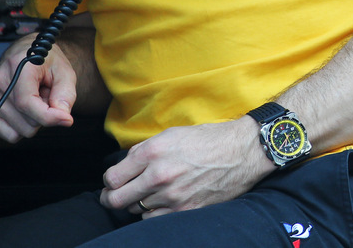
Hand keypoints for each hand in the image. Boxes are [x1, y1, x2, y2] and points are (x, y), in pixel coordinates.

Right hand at [0, 36, 76, 142]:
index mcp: (18, 66)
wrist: (26, 55)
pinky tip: (25, 110)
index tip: (66, 119)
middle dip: (44, 115)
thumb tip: (63, 117)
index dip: (48, 116)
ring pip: (19, 131)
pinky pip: (9, 135)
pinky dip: (21, 128)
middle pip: (26, 121)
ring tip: (35, 101)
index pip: (26, 102)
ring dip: (33, 121)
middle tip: (46, 98)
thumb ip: (66, 93)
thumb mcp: (64, 71)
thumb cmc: (46, 63)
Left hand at [98, 119, 273, 216]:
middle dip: (112, 197)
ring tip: (149, 193)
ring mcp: (172, 196)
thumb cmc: (208, 139)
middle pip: (116, 199)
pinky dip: (153, 212)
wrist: (242, 152)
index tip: (115, 180)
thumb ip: (144, 150)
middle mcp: (159, 175)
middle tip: (115, 194)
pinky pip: (152, 219)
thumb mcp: (172, 134)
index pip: (112, 177)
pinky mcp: (184, 210)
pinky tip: (162, 201)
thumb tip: (124, 166)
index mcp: (153, 152)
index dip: (110, 180)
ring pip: (134, 210)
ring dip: (137, 203)